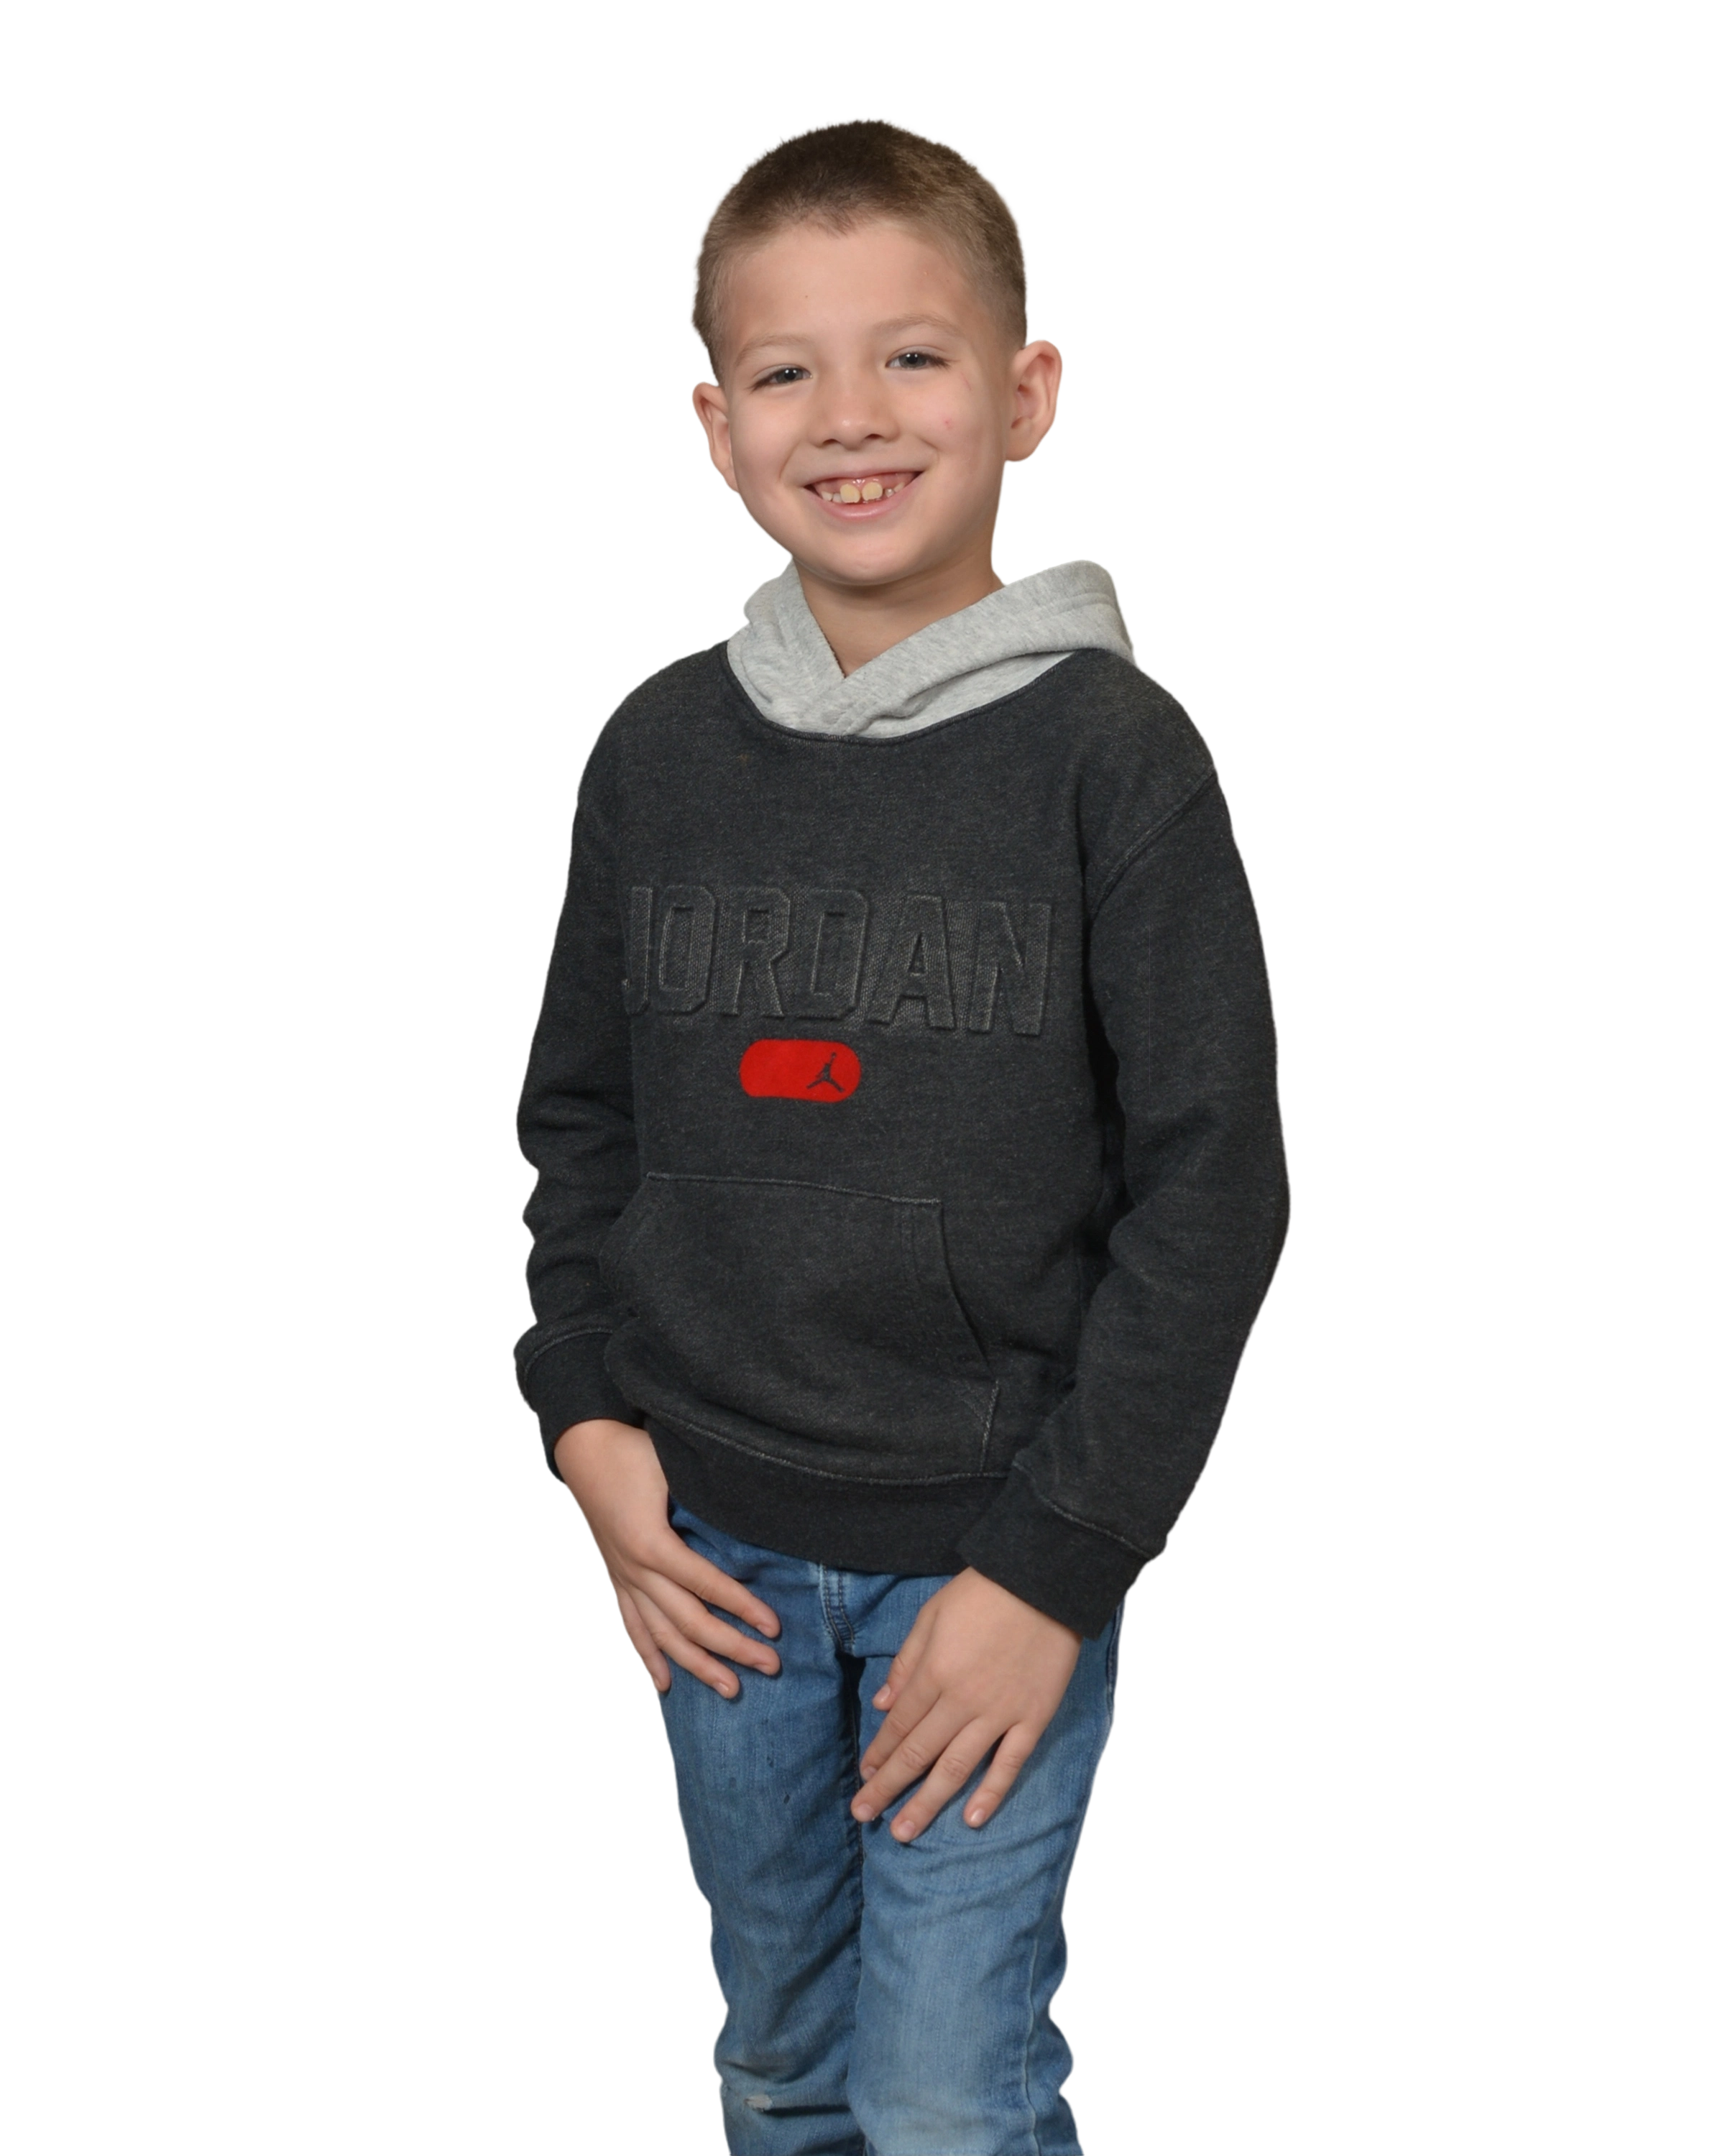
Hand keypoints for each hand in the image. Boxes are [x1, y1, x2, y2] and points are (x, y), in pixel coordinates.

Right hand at [552, 1418, 780, 1698]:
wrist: (584, 1445)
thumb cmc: (634, 1449)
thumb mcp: (674, 1466)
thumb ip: (708, 1496)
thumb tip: (755, 1511)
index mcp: (652, 1542)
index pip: (707, 1584)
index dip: (742, 1607)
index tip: (775, 1627)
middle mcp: (634, 1569)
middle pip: (689, 1621)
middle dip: (732, 1647)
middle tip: (771, 1667)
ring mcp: (622, 1578)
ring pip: (662, 1635)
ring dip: (697, 1665)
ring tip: (731, 1690)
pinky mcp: (616, 1578)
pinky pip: (632, 1627)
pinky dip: (649, 1657)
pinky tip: (664, 1685)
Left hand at [851, 1567, 1081, 1841]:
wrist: (1043, 1580)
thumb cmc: (983, 1592)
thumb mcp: (931, 1615)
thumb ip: (906, 1662)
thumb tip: (880, 1704)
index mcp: (935, 1672)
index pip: (899, 1724)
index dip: (879, 1752)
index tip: (863, 1776)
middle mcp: (962, 1700)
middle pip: (918, 1752)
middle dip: (888, 1787)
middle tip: (864, 1816)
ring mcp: (1000, 1713)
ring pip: (956, 1767)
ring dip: (927, 1802)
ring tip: (903, 1832)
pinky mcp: (1033, 1717)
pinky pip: (1010, 1763)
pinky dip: (991, 1793)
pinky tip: (970, 1820)